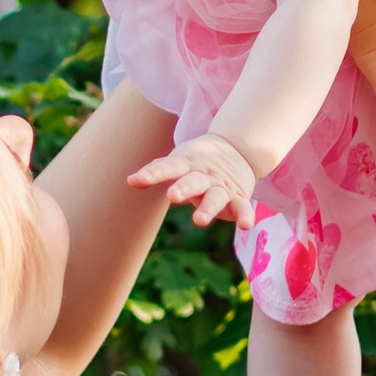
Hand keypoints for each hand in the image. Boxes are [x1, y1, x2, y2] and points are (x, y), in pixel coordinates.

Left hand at [128, 130, 258, 224]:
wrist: (237, 149)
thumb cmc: (196, 162)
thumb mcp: (179, 161)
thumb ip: (157, 171)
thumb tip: (130, 181)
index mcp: (187, 164)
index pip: (169, 167)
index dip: (153, 174)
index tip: (136, 180)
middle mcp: (204, 175)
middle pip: (193, 181)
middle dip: (184, 188)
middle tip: (172, 196)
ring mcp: (221, 187)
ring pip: (215, 196)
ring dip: (208, 207)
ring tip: (199, 220)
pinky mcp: (237, 197)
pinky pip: (242, 207)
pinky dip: (245, 215)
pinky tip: (246, 225)